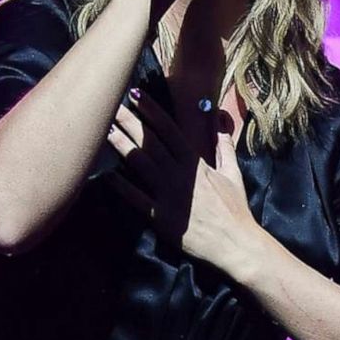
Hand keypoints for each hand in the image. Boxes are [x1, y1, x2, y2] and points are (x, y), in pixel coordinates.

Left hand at [104, 89, 260, 272]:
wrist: (235, 244)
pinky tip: (106, 175)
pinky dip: (121, 187)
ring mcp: (168, 196)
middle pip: (150, 142)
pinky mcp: (160, 218)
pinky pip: (136, 199)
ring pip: (140, 165)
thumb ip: (224, 145)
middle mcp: (180, 175)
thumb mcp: (232, 173)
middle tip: (110, 104)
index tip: (137, 95)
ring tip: (104, 131)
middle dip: (129, 122)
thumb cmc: (235, 209)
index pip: (170, 130)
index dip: (152, 111)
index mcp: (196, 163)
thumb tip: (221, 119)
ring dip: (121, 146)